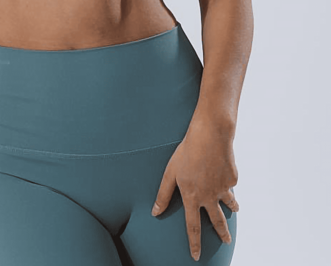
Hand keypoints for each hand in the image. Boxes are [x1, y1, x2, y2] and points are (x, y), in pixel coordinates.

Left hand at [151, 122, 238, 260]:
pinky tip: (223, 169)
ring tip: (234, 209)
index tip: (196, 257)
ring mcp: (223, 189)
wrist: (210, 135)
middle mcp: (209, 197)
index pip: (193, 227)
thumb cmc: (186, 152)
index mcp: (192, 197)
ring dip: (232, 208)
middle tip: (225, 241)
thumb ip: (163, 194)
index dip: (194, 243)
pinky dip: (227, 181)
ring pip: (229, 204)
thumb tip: (155, 212)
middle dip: (222, 233)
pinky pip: (230, 184)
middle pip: (217, 222)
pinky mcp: (232, 179)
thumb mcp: (170, 172)